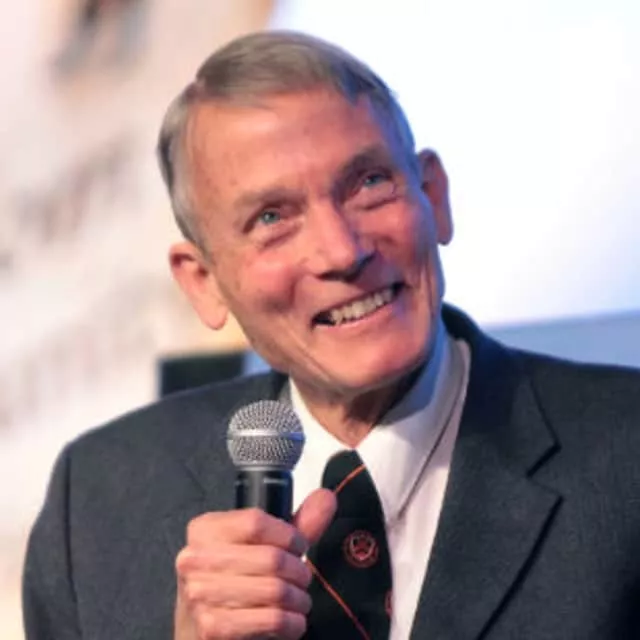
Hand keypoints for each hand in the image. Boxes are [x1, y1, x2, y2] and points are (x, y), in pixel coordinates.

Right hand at [174, 489, 336, 639]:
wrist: (203, 625)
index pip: (255, 522)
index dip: (289, 535)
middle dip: (299, 571)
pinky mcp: (214, 628)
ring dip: (298, 598)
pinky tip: (292, 620)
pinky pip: (272, 620)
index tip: (299, 545)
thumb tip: (325, 498)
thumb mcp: (262, 544)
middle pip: (270, 558)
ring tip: (298, 599)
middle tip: (302, 578)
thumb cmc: (234, 579)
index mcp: (205, 529)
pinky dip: (292, 622)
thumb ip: (296, 522)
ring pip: (275, 590)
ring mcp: (201, 595)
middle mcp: (195, 559)